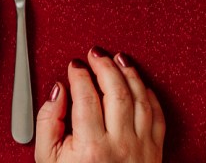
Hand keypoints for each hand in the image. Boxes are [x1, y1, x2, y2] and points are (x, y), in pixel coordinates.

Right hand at [35, 49, 164, 162]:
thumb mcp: (48, 162)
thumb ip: (48, 123)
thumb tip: (58, 91)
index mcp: (91, 147)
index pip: (86, 95)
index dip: (79, 73)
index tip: (74, 65)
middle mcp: (120, 145)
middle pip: (116, 89)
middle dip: (104, 64)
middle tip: (95, 53)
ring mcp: (141, 148)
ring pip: (139, 97)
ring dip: (129, 73)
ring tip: (118, 59)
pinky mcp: (155, 152)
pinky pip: (157, 114)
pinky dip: (148, 94)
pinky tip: (139, 84)